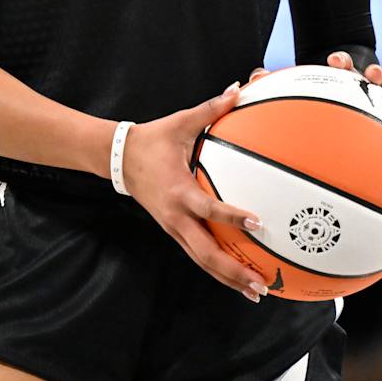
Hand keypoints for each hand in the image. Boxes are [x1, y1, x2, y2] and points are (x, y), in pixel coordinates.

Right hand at [119, 83, 269, 303]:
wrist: (120, 159)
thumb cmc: (154, 139)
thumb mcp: (181, 122)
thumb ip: (211, 108)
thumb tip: (238, 88)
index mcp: (179, 191)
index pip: (208, 209)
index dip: (232, 217)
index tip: (257, 223)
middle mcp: (176, 217)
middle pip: (205, 253)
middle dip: (233, 271)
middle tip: (261, 284)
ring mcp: (173, 228)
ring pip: (202, 262)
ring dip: (228, 278)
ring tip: (256, 292)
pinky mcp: (173, 232)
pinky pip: (198, 255)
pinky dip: (217, 269)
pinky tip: (237, 278)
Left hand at [249, 51, 381, 159]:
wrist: (338, 99)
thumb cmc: (314, 99)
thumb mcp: (295, 91)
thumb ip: (275, 85)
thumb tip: (252, 78)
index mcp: (340, 78)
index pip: (342, 64)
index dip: (340, 61)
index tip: (335, 61)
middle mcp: (363, 88)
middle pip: (373, 77)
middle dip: (375, 75)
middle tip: (373, 76)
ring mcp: (381, 105)